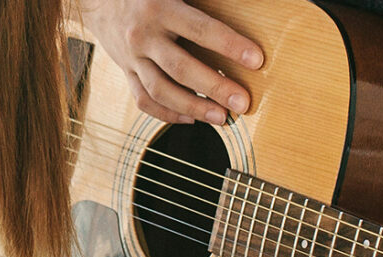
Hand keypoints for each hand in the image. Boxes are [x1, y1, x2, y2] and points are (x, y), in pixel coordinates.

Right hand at [77, 0, 263, 124]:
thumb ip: (200, 3)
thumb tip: (238, 12)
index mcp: (160, 9)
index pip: (201, 30)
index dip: (230, 46)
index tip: (256, 60)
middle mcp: (144, 36)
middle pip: (181, 69)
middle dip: (215, 88)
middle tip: (242, 103)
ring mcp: (132, 58)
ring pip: (161, 91)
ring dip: (194, 107)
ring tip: (221, 118)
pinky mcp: (126, 72)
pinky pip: (144, 100)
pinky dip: (168, 114)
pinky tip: (191, 118)